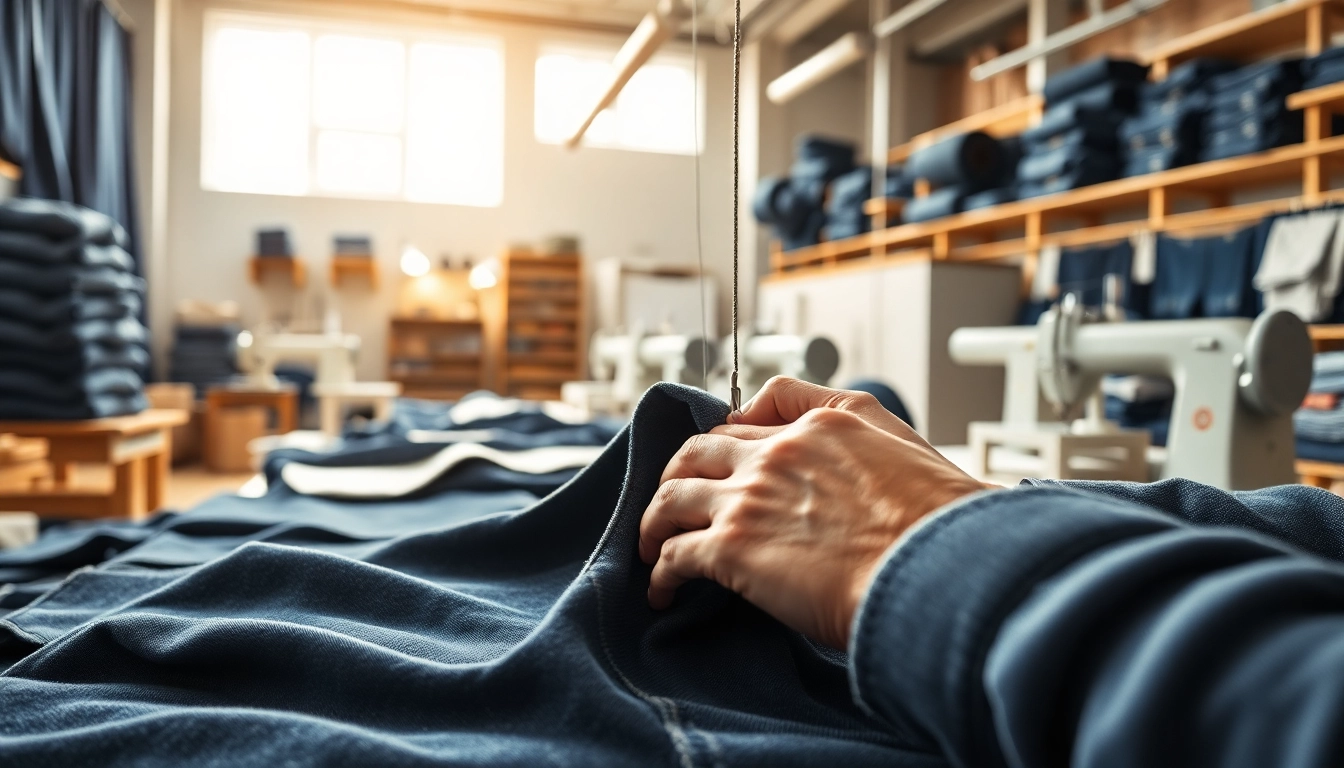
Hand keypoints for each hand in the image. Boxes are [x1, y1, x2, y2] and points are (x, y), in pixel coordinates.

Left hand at [640, 380, 994, 648]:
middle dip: (678, 474)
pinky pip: (674, 554)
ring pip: (672, 496)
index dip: (728, 439)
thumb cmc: (940, 526)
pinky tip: (662, 591)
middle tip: (672, 501)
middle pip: (698, 450)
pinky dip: (660, 572)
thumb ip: (866, 431)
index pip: (754, 417)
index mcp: (823, 425)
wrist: (938, 569)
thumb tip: (843, 454)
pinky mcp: (731, 547)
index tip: (718, 459)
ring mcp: (749, 498)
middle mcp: (777, 453)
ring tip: (650, 545)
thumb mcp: (909, 445)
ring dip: (654, 520)